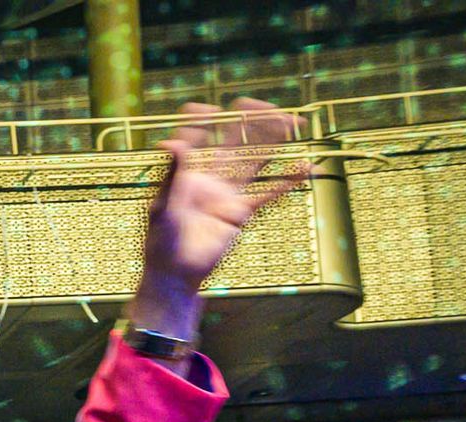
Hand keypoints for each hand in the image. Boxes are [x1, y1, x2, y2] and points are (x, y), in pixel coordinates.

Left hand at [135, 98, 305, 321]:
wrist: (174, 274)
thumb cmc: (160, 242)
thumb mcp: (162, 205)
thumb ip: (171, 174)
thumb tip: (169, 142)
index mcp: (187, 173)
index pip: (197, 138)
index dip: (201, 121)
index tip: (206, 107)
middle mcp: (210, 179)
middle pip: (234, 142)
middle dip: (250, 123)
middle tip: (266, 103)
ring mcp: (227, 195)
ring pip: (254, 161)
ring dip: (272, 142)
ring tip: (290, 121)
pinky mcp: (240, 214)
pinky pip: (267, 194)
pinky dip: (286, 182)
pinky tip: (304, 167)